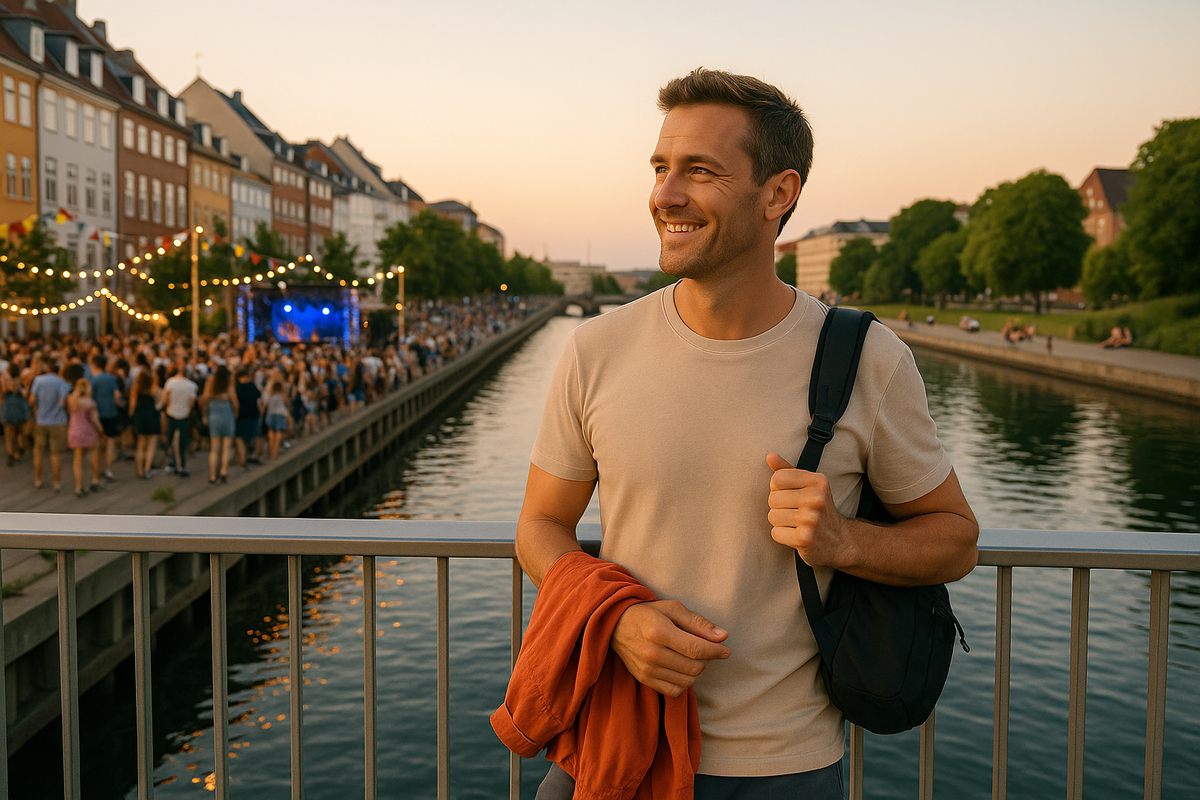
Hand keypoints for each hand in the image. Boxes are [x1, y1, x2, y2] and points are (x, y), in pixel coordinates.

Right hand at [610, 599, 729, 696]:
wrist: (616, 625)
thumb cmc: (648, 614)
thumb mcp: (673, 609)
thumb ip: (698, 623)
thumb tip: (722, 636)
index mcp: (659, 631)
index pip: (696, 649)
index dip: (716, 651)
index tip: (726, 650)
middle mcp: (652, 653)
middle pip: (694, 667)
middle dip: (707, 659)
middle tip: (704, 649)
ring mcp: (647, 669)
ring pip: (688, 680)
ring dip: (696, 671)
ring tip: (691, 657)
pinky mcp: (644, 679)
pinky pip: (675, 691)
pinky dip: (684, 682)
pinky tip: (681, 668)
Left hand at [766, 452, 855, 569]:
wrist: (841, 541)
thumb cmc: (818, 509)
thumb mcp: (809, 486)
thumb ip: (788, 470)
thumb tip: (770, 456)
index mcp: (818, 481)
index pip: (777, 478)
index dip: (778, 488)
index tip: (790, 495)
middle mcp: (817, 499)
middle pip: (772, 498)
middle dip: (778, 507)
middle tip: (795, 512)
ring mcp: (812, 520)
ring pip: (772, 516)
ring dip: (780, 522)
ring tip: (796, 523)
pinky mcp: (805, 539)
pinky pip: (776, 533)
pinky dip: (782, 536)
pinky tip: (796, 535)